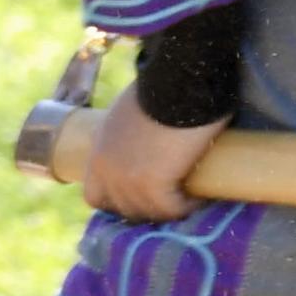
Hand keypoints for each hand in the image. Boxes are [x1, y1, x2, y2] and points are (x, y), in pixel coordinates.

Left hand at [82, 87, 224, 222]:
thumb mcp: (126, 116)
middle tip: (173, 200)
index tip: (142, 198)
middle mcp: (106, 170)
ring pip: (150, 212)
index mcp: (97, 153)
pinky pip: (171, 210)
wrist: (174, 82)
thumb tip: (145, 144)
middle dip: (148, 207)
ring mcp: (127, 180)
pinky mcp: (153, 185)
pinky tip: (200, 196)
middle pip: (124, 210)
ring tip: (192, 196)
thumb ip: (126, 136)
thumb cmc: (158, 90)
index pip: (95, 197)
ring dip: (171, 208)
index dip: (119, 202)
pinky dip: (187, 206)